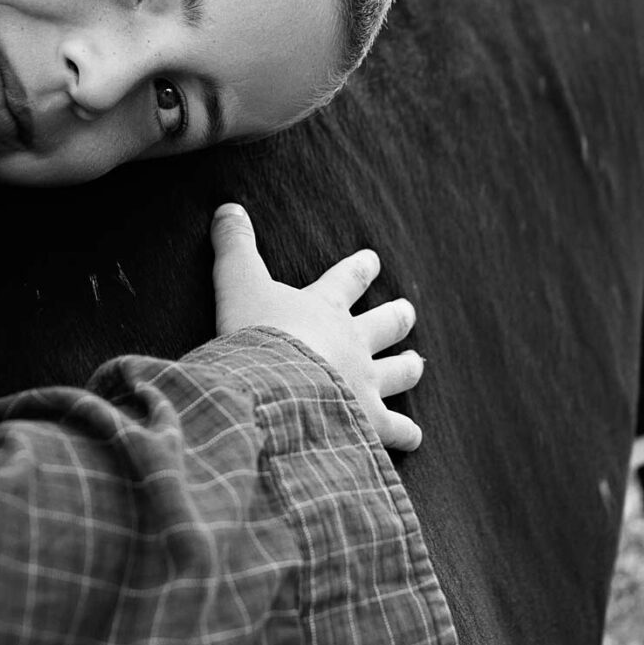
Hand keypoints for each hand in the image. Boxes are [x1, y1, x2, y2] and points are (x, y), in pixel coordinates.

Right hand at [210, 204, 424, 450]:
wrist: (275, 390)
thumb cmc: (255, 336)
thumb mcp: (237, 283)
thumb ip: (234, 247)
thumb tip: (228, 207)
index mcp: (325, 308)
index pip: (347, 280)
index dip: (360, 269)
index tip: (372, 260)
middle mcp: (354, 343)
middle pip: (386, 324)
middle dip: (397, 317)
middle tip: (407, 312)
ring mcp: (366, 383)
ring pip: (401, 372)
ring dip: (408, 367)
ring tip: (416, 363)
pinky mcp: (369, 422)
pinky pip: (397, 429)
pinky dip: (406, 433)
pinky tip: (412, 437)